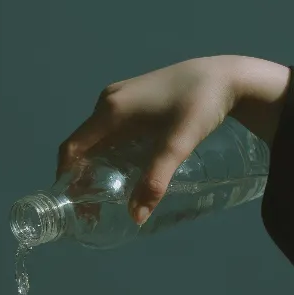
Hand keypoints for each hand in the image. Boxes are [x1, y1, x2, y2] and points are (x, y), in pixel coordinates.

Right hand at [58, 55, 289, 224]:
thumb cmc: (199, 106)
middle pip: (83, 143)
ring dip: (96, 164)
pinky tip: (127, 166)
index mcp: (111, 110)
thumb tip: (135, 218)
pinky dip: (109, 150)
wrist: (225, 76)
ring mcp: (121, 96)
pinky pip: (110, 128)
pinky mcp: (134, 96)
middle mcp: (109, 100)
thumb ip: (155, 182)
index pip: (73, 148)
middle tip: (93, 206)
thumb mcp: (177, 146)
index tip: (74, 204)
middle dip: (82, 176)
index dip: (67, 177)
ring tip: (108, 191)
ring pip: (97, 136)